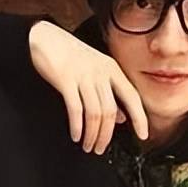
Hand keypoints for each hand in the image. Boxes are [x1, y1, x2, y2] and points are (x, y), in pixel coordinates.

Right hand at [28, 21, 148, 153]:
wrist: (44, 38)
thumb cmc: (69, 54)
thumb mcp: (95, 69)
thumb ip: (109, 92)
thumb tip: (122, 117)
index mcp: (111, 69)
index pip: (132, 96)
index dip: (140, 117)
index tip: (143, 135)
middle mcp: (100, 72)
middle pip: (110, 111)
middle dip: (107, 135)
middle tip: (100, 148)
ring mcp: (83, 76)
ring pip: (95, 113)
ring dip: (92, 134)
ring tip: (88, 146)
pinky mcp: (65, 80)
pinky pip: (75, 109)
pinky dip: (77, 126)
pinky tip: (76, 135)